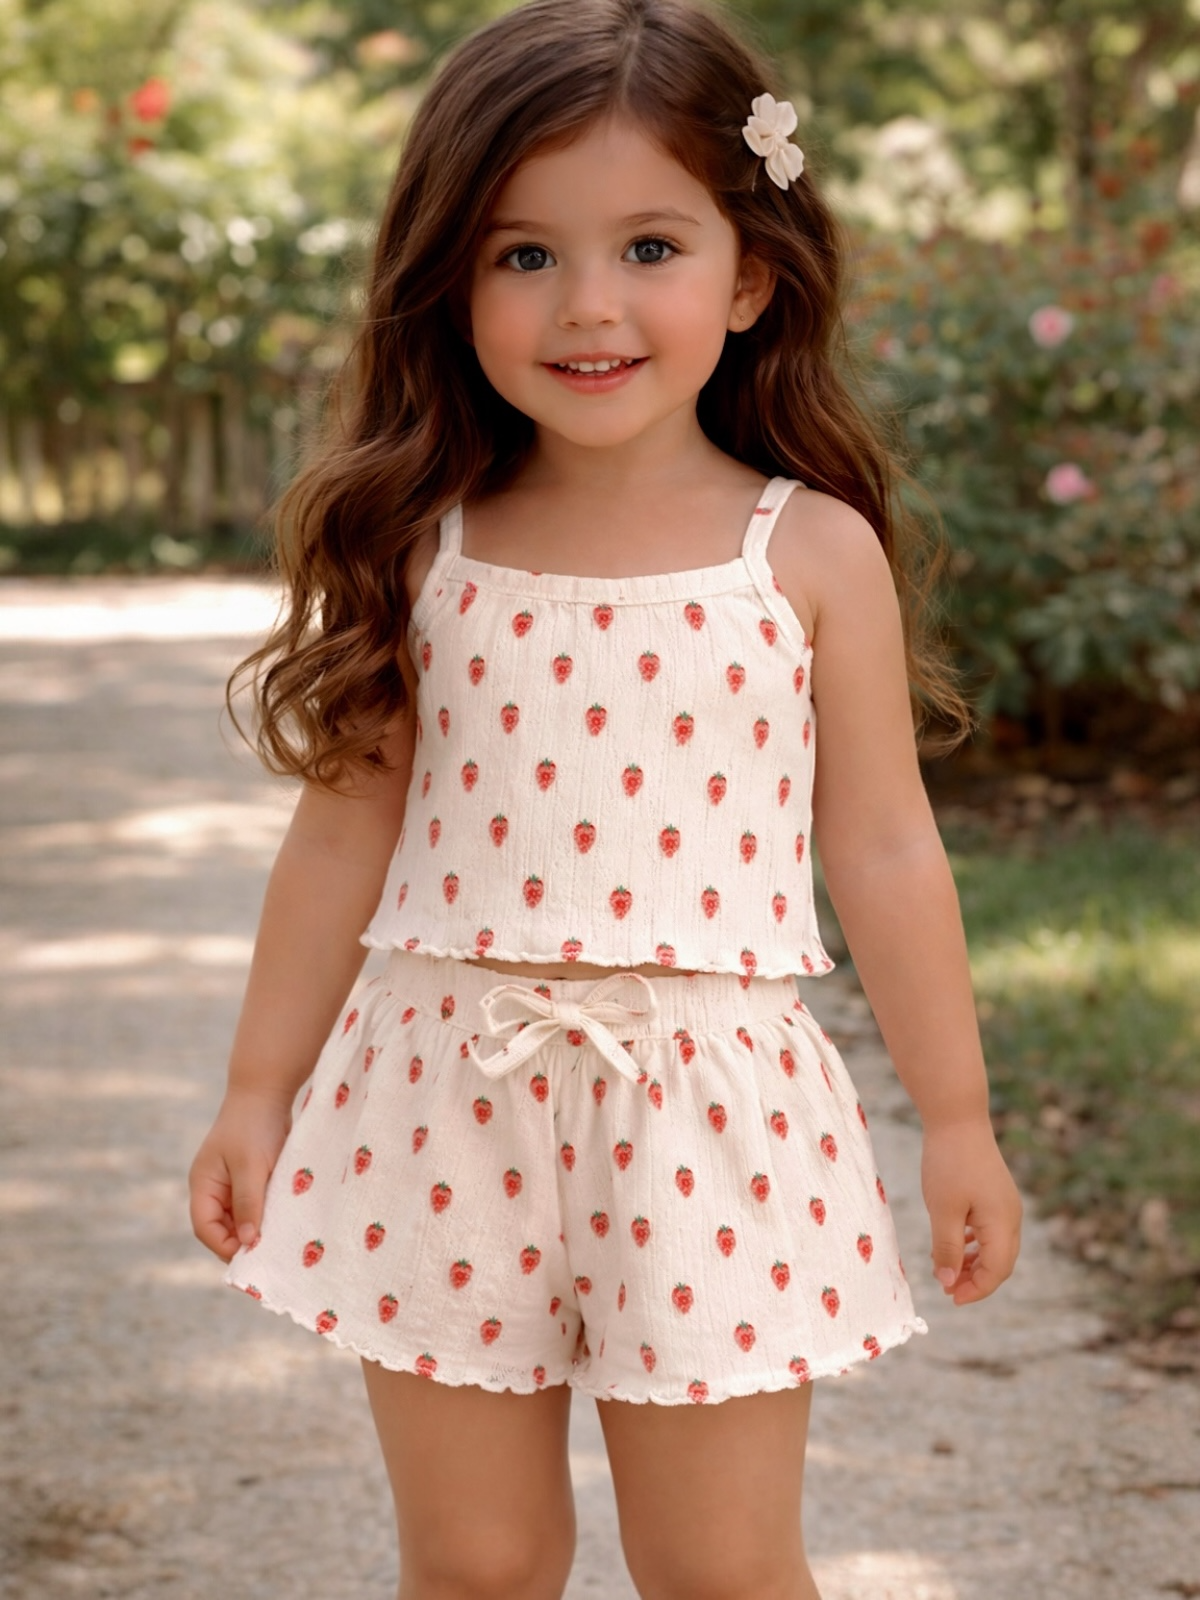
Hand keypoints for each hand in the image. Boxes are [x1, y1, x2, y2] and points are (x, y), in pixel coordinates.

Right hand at [189, 1087, 293, 1262]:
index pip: (205, 1228)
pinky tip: (285, 1219)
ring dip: (258, 1227)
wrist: (267, 1091)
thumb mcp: (251, 1166)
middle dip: (243, 1241)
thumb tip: (249, 1242)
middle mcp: (213, 1188)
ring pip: (240, 1218)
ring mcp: (231, 1183)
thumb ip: (248, 1203)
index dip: (225, 1246)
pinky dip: (267, 1213)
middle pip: (222, 1227)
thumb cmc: (254, 1126)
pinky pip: (255, 1204)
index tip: (252, 1256)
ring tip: (280, 1239)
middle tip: (270, 1253)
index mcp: (203, 1185)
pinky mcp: (250, 1177)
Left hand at [920, 1117, 1022, 1304]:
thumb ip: (947, 1248)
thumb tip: (947, 1282)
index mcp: (1003, 1224)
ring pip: (994, 1246)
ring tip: (945, 1268)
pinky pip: (989, 1229)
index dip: (976, 1290)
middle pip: (999, 1262)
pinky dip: (972, 1243)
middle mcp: (1011, 1217)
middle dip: (975, 1280)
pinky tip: (953, 1243)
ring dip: (972, 1262)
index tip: (950, 1298)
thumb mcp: (943, 1210)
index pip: (997, 1271)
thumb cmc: (949, 1163)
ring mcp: (1005, 1204)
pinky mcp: (995, 1194)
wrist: (958, 1119)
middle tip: (946, 1289)